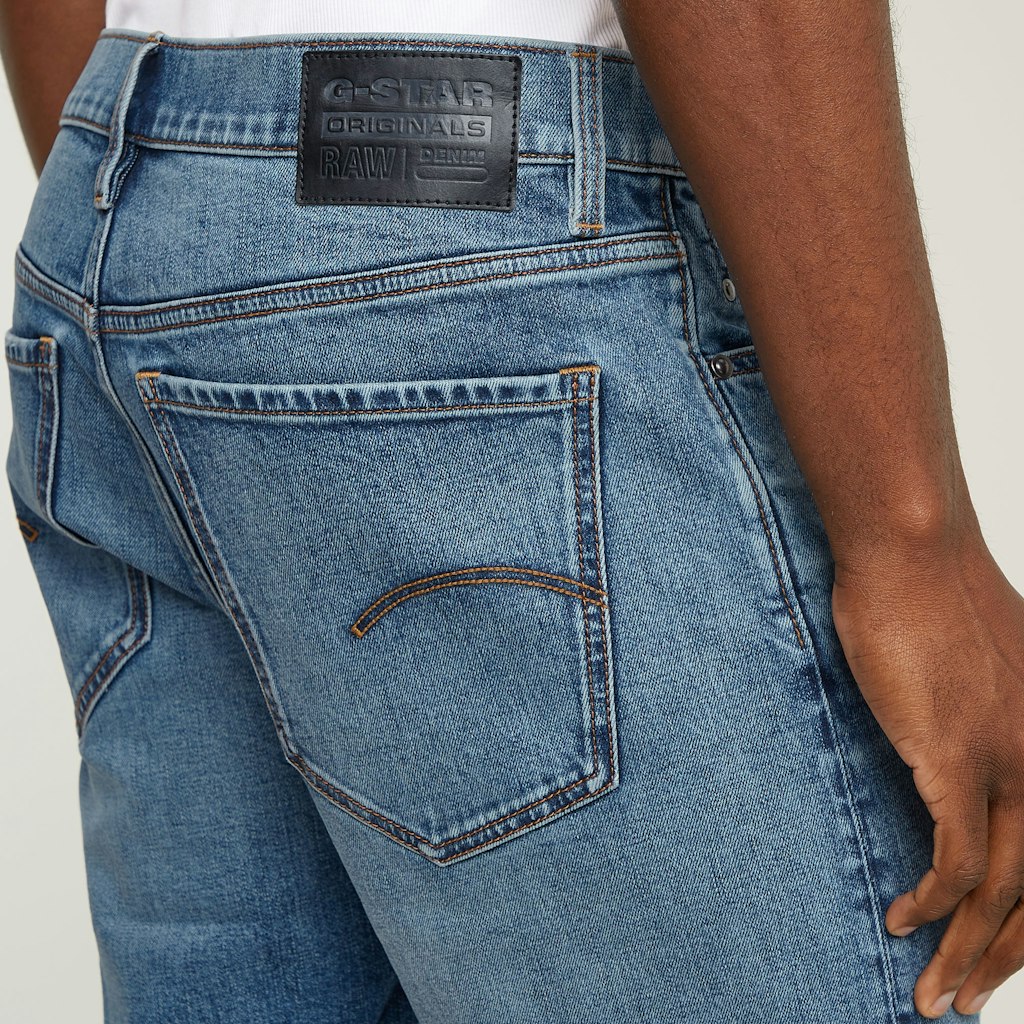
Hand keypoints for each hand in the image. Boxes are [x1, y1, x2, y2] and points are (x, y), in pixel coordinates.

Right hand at [831, 530, 1023, 1017]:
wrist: (911, 554)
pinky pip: (955, 863)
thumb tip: (960, 764)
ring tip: (933, 995)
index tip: (1001, 961)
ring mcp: (1011, 762)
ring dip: (967, 956)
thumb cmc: (934, 600)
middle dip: (1005, 962)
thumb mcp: (989, 671)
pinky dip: (932, 905)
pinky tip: (902, 920)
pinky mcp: (957, 759)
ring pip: (1005, 894)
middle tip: (965, 1002)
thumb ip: (996, 722)